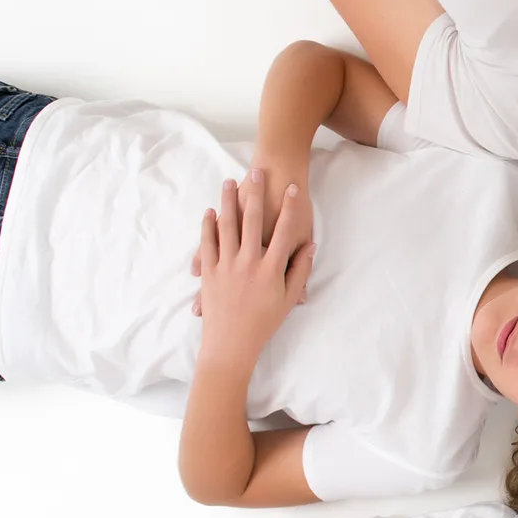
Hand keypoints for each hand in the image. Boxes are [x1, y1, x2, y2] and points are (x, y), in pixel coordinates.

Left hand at [192, 171, 316, 361]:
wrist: (231, 346)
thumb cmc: (264, 323)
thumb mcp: (288, 298)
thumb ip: (299, 271)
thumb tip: (309, 249)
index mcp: (271, 269)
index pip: (284, 231)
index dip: (291, 207)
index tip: (293, 187)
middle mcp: (249, 262)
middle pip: (252, 220)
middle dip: (257, 193)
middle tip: (259, 171)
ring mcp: (227, 266)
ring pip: (227, 226)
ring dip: (228, 202)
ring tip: (229, 182)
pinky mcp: (210, 272)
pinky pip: (208, 243)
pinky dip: (208, 226)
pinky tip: (210, 212)